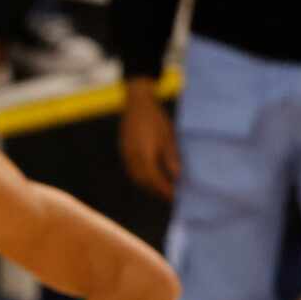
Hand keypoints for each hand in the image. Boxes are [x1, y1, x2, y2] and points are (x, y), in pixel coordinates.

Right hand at [119, 84, 178, 198]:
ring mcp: (126, 155)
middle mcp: (133, 158)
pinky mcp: (124, 151)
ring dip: (148, 185)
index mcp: (145, 155)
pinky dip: (141, 177)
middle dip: (156, 190)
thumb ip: (171, 158)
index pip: (155, 180)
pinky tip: (150, 175)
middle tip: (170, 195)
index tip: (175, 196)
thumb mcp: (168, 136)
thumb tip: (176, 176)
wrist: (137, 103)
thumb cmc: (155, 118)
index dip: (165, 190)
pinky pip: (131, 170)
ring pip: (136, 177)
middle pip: (144, 182)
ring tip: (161, 188)